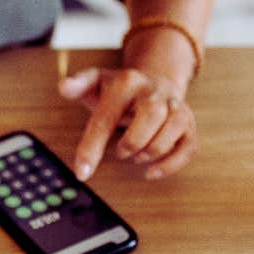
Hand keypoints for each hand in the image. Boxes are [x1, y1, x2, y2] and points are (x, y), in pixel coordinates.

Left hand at [58, 66, 197, 181]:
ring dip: (146, 155)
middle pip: (146, 125)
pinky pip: (187, 149)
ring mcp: (176, 107)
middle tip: (119, 151)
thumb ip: (78, 84)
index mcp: (127, 82)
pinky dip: (169, 166)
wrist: (155, 81)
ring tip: (133, 154)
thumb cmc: (118, 89)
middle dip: (129, 145)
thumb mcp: (95, 81)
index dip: (92, 147)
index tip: (82, 173)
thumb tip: (64, 87)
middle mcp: (154, 92)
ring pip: (167, 138)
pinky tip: (150, 171)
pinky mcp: (189, 124)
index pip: (106, 118)